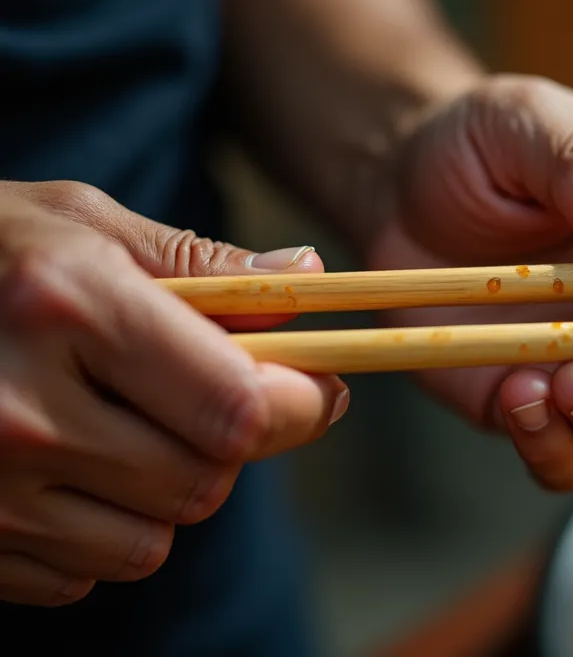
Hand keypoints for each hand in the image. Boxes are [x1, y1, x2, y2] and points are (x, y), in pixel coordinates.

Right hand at [0, 181, 345, 605]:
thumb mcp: (78, 224)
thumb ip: (200, 263)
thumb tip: (311, 281)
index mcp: (67, 307)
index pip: (238, 405)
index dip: (300, 404)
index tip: (317, 389)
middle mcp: (21, 410)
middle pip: (204, 482)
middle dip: (230, 447)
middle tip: (205, 400)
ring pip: (151, 543)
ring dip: (162, 496)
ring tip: (117, 428)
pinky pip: (81, 575)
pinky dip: (93, 534)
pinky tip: (58, 470)